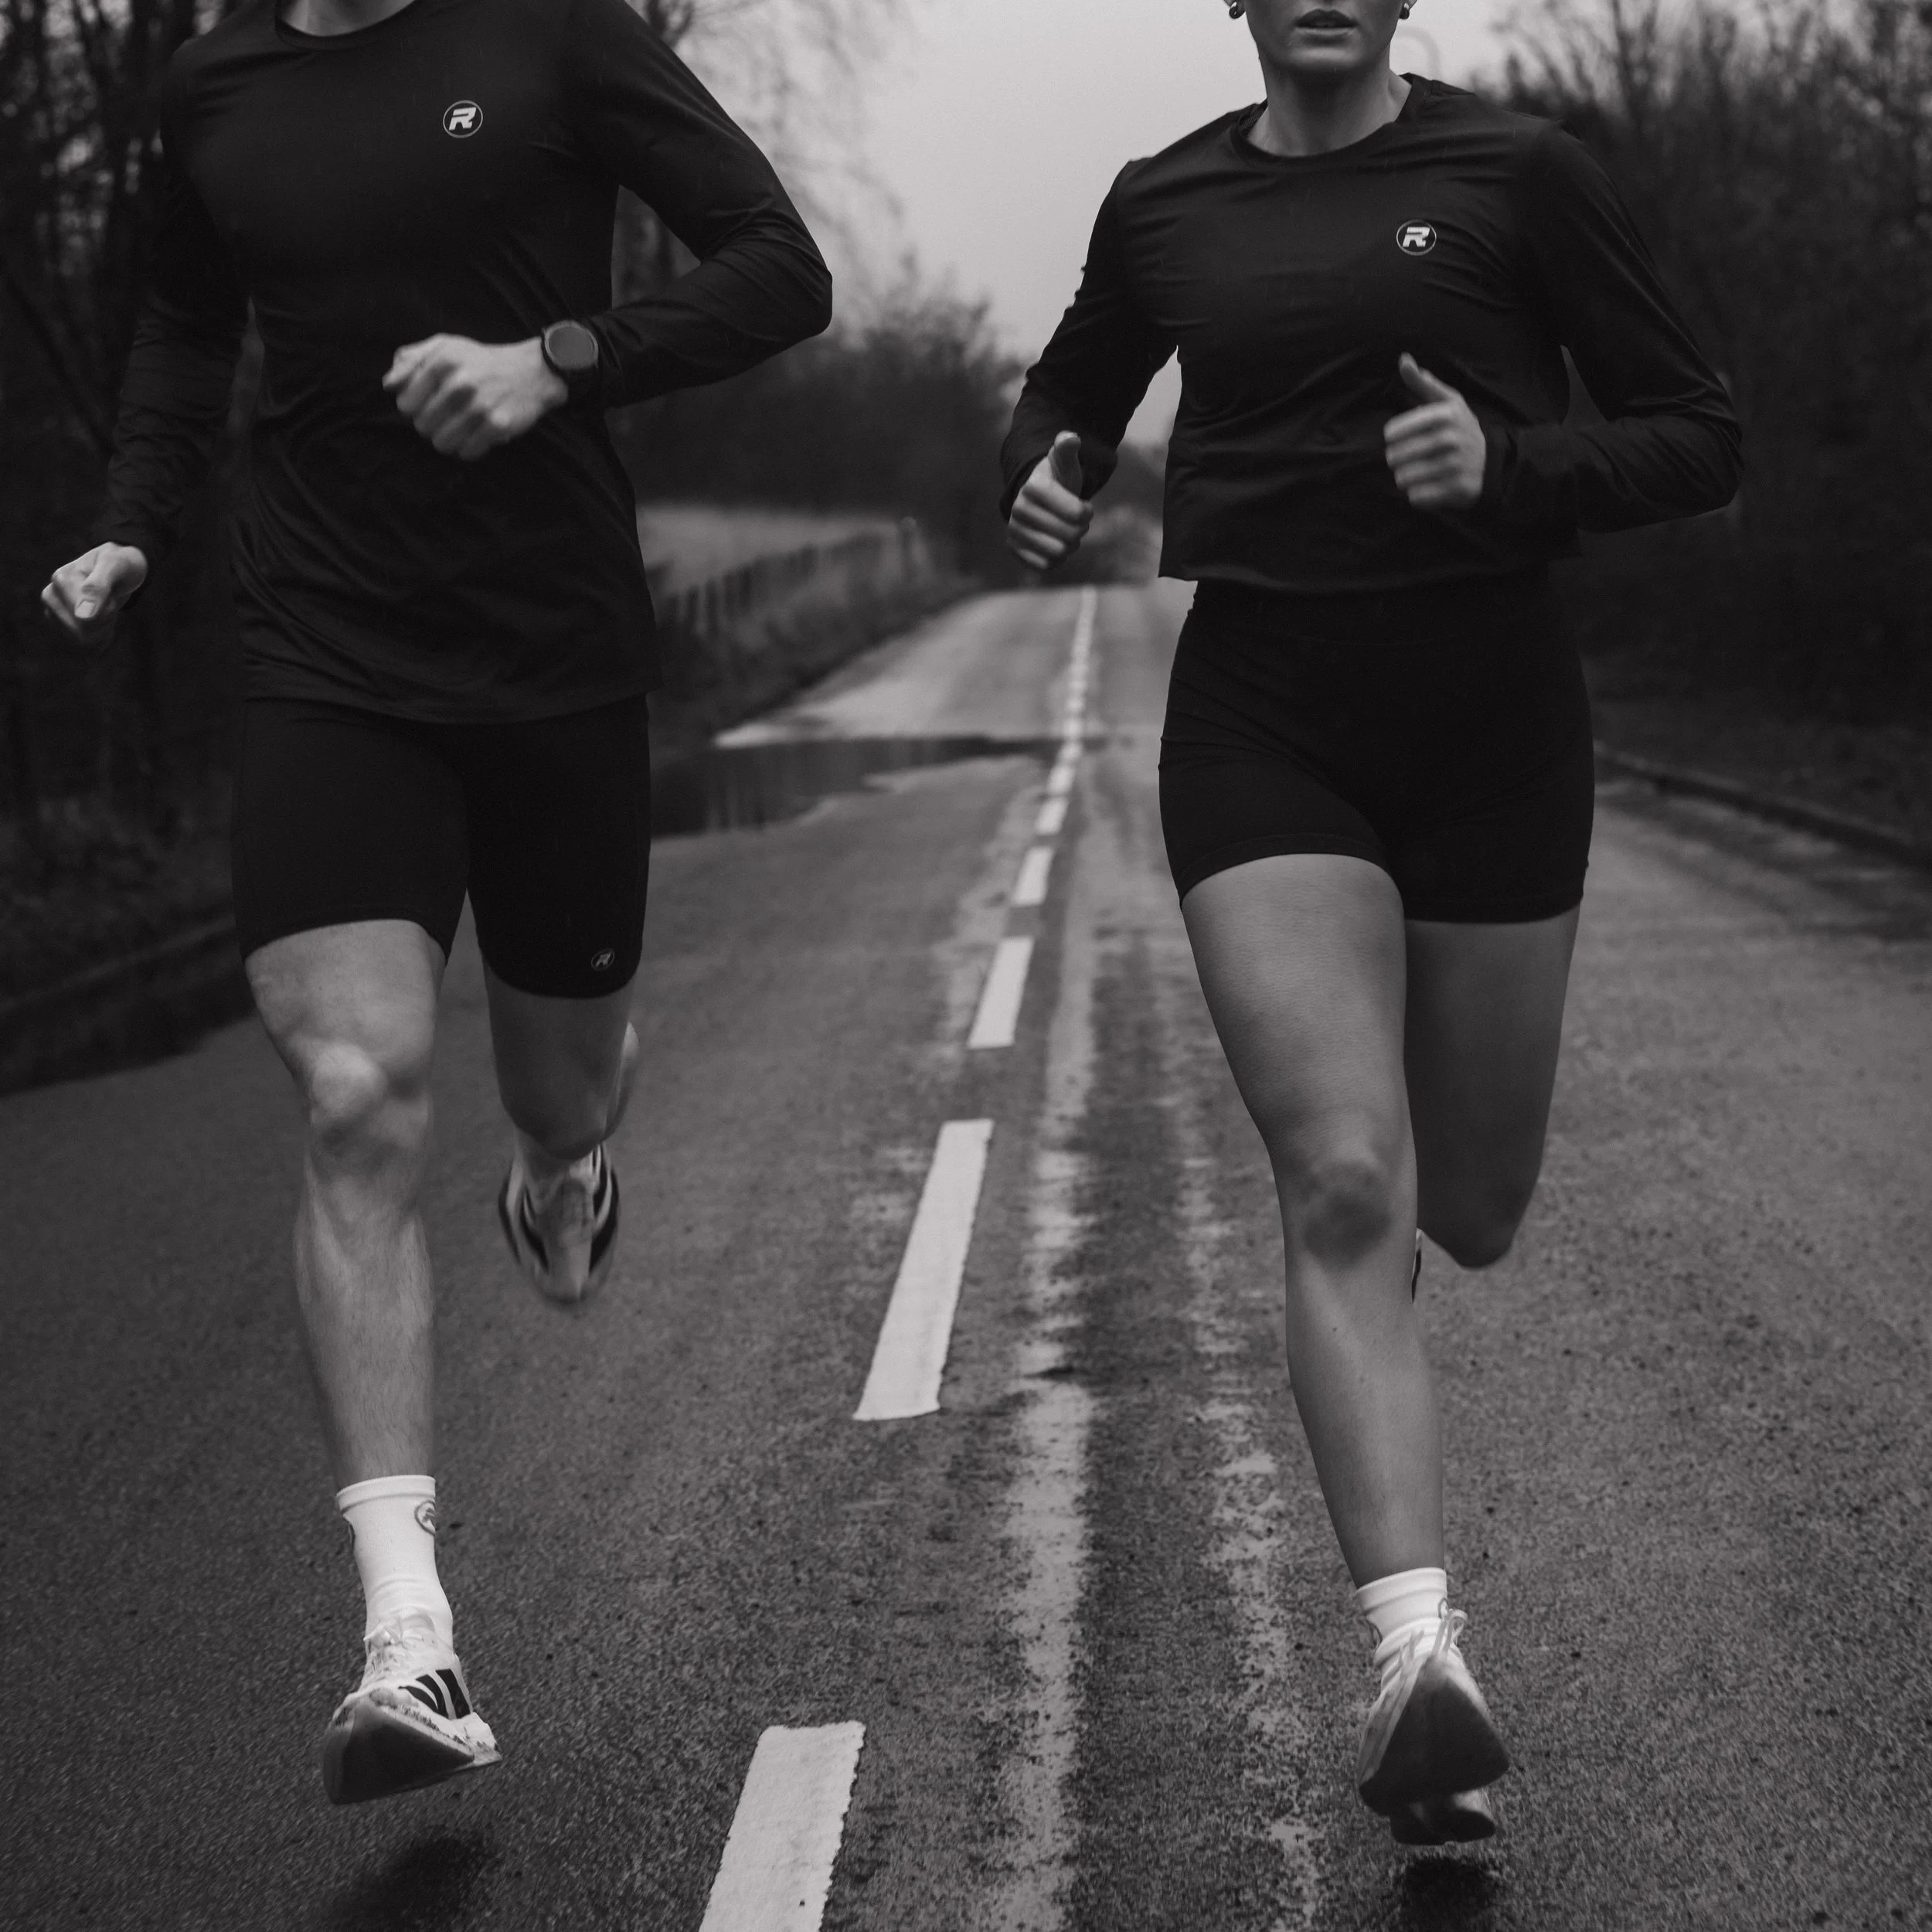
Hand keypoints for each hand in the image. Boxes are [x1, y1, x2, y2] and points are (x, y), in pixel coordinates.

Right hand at [40, 543, 148, 642]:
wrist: (119, 568)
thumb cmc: (119, 564)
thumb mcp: (115, 567)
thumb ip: (97, 588)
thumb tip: (82, 616)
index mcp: (61, 579)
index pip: (88, 618)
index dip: (108, 609)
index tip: (111, 590)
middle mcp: (51, 596)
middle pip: (84, 632)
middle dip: (105, 620)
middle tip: (109, 599)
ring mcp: (53, 613)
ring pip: (84, 642)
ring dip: (103, 629)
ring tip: (105, 607)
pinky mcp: (60, 627)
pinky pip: (84, 647)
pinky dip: (101, 638)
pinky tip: (103, 621)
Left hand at [383, 334, 567, 459]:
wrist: (533, 371)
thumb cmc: (482, 360)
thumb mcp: (446, 346)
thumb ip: (412, 359)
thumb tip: (389, 385)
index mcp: (442, 362)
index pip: (405, 404)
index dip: (414, 408)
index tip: (429, 404)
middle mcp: (459, 383)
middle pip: (422, 427)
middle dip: (432, 425)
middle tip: (447, 417)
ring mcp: (479, 406)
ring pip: (442, 443)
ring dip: (449, 440)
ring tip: (460, 428)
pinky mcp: (497, 425)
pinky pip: (467, 452)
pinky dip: (469, 448)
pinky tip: (478, 435)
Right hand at [1007, 431, 1094, 569]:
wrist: (1036, 498)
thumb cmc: (1057, 479)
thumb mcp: (1064, 462)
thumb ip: (1067, 448)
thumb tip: (1070, 438)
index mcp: (1033, 487)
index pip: (1078, 514)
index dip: (1086, 513)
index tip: (1083, 506)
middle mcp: (1018, 508)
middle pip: (1071, 536)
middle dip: (1079, 530)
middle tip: (1075, 522)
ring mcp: (1014, 530)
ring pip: (1060, 552)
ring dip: (1070, 545)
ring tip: (1065, 532)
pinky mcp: (1014, 549)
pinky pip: (1046, 565)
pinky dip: (1057, 558)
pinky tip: (1054, 544)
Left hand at [1384, 353, 1486, 509]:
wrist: (1494, 461)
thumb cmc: (1462, 428)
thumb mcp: (1447, 401)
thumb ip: (1423, 382)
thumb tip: (1403, 359)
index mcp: (1444, 415)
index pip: (1394, 431)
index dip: (1393, 437)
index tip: (1400, 438)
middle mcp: (1450, 439)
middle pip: (1395, 457)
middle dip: (1398, 460)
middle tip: (1410, 457)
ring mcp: (1454, 466)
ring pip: (1403, 479)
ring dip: (1406, 478)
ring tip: (1419, 471)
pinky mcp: (1456, 490)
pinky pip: (1416, 497)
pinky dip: (1418, 494)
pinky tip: (1429, 485)